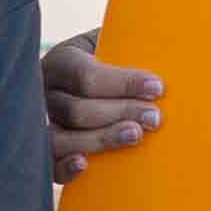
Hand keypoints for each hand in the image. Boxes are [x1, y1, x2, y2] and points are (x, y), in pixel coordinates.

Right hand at [41, 34, 161, 185]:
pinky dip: (64, 167)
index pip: (87, 76)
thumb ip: (130, 45)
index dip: (123, 84)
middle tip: (155, 118)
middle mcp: (46, 92)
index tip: (157, 88)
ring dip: (100, 139)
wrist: (97, 84)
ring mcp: (41, 123)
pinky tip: (85, 165)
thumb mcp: (115, 43)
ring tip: (135, 136)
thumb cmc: (113, 61)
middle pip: (77, 110)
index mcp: (62, 60)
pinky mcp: (45, 150)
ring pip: (61, 138)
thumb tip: (169, 46)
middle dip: (120, 113)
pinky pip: (49, 163)